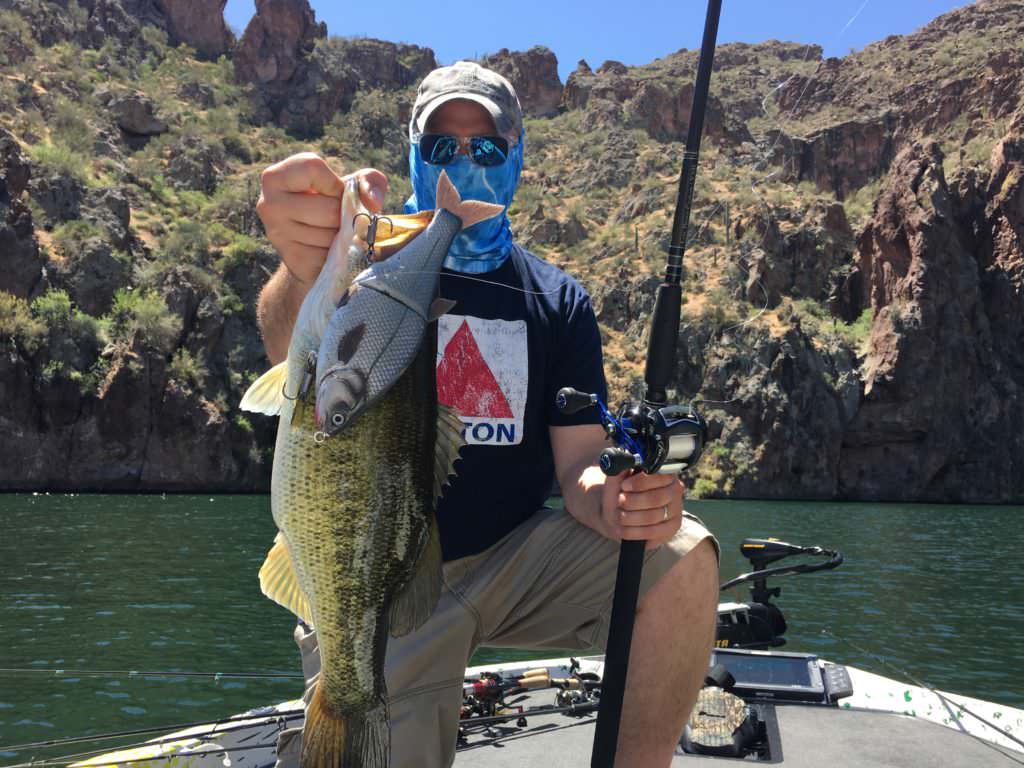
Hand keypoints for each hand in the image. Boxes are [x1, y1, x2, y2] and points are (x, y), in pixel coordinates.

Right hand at [256, 152, 387, 283]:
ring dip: (343, 237)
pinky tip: (329, 250)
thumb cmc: (334, 206)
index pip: (312, 167)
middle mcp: (268, 203)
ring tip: (332, 233)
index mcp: (275, 176)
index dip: (334, 183)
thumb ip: (369, 181)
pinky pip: (331, 256)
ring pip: (332, 235)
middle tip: (335, 219)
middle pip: (329, 208)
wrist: (317, 249)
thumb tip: (372, 203)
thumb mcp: (354, 185)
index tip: (335, 193)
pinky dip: (338, 254)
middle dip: (344, 215)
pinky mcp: (292, 259)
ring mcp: (277, 234)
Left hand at [600, 471, 685, 549]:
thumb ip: (619, 469)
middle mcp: (675, 491)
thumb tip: (621, 462)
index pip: (659, 477)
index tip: (624, 486)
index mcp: (665, 474)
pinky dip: (633, 532)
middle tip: (620, 501)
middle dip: (632, 501)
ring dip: (630, 517)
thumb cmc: (621, 493)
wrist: (618, 513)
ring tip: (619, 516)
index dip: (640, 482)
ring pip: (652, 517)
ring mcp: (675, 511)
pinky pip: (652, 532)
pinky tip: (622, 528)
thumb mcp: (617, 479)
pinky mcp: (671, 529)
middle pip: (655, 499)